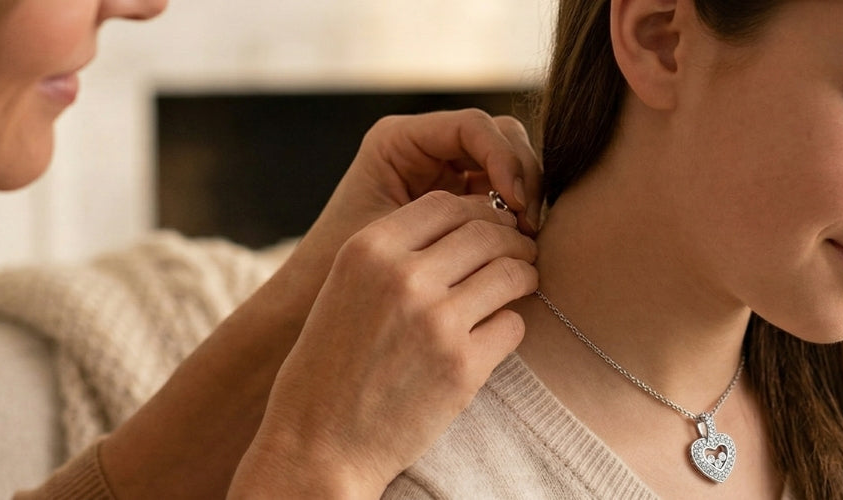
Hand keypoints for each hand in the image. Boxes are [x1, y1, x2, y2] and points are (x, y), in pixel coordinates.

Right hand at [92, 110, 542, 499]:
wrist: (318, 446)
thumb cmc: (330, 368)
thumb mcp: (344, 290)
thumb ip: (392, 255)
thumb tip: (463, 224)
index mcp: (368, 250)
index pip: (446, 205)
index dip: (477, 212)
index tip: (489, 228)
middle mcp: (403, 277)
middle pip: (487, 231)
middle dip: (512, 239)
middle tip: (521, 253)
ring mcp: (437, 321)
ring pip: (511, 272)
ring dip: (524, 276)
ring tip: (521, 285)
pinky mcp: (463, 366)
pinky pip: (513, 326)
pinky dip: (510, 328)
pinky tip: (493, 337)